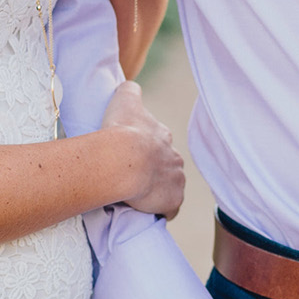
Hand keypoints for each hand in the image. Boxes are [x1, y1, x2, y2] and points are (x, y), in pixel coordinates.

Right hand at [100, 80, 183, 218]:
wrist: (124, 160)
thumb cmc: (122, 130)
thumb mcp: (124, 101)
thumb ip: (129, 91)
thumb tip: (129, 86)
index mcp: (162, 137)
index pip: (157, 144)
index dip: (145, 150)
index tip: (131, 157)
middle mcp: (174, 158)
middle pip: (165, 166)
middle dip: (152, 172)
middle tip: (130, 179)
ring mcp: (176, 180)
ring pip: (168, 187)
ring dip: (156, 192)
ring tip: (136, 198)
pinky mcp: (173, 200)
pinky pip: (169, 209)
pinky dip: (161, 211)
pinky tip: (148, 212)